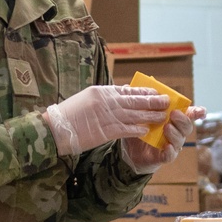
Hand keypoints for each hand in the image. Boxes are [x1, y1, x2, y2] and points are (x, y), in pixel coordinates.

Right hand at [45, 85, 169, 155]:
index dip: (144, 92)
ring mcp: (107, 116)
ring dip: (150, 116)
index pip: (128, 90)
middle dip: (153, 102)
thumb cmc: (68, 114)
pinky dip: (137, 129)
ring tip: (163, 116)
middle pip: (136, 101)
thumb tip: (122, 94)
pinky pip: (126, 129)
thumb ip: (105, 97)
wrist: (55, 129)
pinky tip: (146, 130)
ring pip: (135, 115)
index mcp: (102, 91)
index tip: (156, 92)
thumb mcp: (87, 98)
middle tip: (167, 101)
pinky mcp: (105, 131)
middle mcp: (107, 101)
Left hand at [122, 106, 206, 174]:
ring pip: (180, 140)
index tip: (201, 111)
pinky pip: (170, 155)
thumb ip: (145, 101)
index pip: (189, 114)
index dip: (198, 112)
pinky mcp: (164, 156)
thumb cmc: (139, 128)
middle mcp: (176, 132)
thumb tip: (139, 85)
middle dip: (182, 119)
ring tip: (166, 127)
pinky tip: (166, 146)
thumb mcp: (141, 113)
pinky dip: (170, 151)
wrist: (129, 150)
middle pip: (187, 126)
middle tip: (173, 113)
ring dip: (175, 133)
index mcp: (174, 119)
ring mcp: (172, 145)